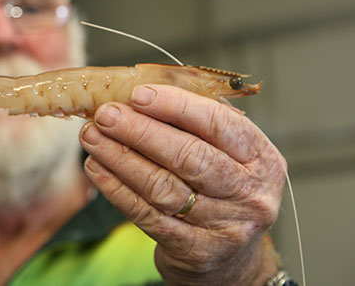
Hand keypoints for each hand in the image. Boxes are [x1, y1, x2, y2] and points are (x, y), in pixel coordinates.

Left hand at [79, 85, 284, 285]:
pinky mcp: (194, 251)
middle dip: (140, 131)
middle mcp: (249, 193)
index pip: (219, 124)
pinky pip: (147, 215)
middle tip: (106, 115)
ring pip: (162, 186)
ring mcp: (224, 226)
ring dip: (120, 157)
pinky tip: (97, 169)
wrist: (231, 259)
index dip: (176, 106)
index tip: (138, 95)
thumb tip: (141, 96)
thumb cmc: (223, 191)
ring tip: (92, 137)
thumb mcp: (227, 155)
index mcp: (261, 158)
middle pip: (189, 157)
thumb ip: (195, 125)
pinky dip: (116, 189)